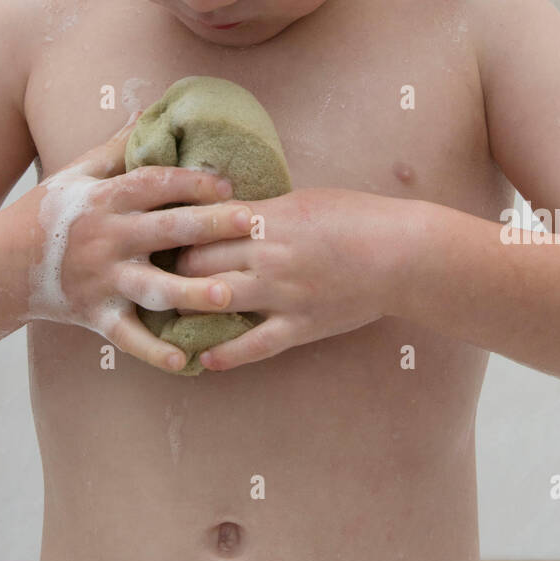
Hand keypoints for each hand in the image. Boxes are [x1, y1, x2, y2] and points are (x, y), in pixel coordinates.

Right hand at [14, 114, 254, 371]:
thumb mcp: (75, 174)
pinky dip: (154, 351)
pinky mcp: (95, 316)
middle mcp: (106, 238)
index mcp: (105, 199)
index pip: (154, 183)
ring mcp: (101, 280)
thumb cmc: (45, 214)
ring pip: (154, 287)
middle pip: (166, 230)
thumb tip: (151, 110)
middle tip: (251, 223)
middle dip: (210, 226)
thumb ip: (116, 148)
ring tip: (228, 296)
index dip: (192, 181)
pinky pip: (128, 337)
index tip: (228, 183)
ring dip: (192, 293)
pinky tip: (186, 362)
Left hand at [170, 186, 397, 370]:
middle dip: (172, 267)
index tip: (160, 234)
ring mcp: (281, 294)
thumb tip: (226, 215)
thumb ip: (261, 211)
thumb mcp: (303, 200)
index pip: (201, 223)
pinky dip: (225, 354)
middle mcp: (266, 255)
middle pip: (196, 263)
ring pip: (214, 302)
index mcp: (266, 218)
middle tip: (157, 273)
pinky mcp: (299, 326)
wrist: (402, 254)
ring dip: (186, 307)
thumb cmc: (357, 217)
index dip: (175, 230)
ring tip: (169, 312)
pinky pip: (254, 345)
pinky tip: (204, 359)